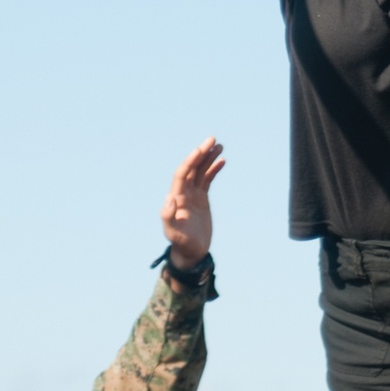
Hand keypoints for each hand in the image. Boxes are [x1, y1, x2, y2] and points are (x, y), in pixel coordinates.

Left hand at [160, 137, 224, 269]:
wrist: (190, 251)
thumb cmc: (180, 243)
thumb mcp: (172, 232)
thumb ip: (168, 216)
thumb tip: (169, 197)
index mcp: (176, 197)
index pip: (182, 173)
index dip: (190, 161)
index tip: (200, 150)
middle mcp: (183, 192)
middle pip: (192, 167)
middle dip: (201, 153)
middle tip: (212, 139)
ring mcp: (193, 194)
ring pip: (201, 171)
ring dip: (208, 158)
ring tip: (219, 145)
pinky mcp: (201, 198)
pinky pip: (207, 179)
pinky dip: (213, 169)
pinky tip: (222, 160)